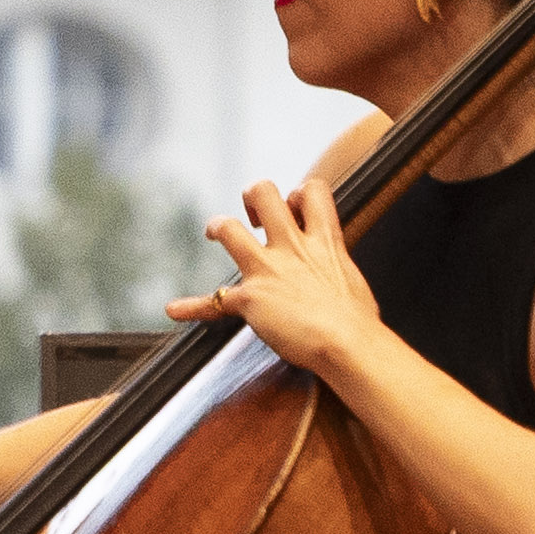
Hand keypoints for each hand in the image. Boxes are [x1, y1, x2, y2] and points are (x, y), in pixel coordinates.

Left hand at [174, 173, 382, 376]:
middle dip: (254, 196)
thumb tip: (336, 281)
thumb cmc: (358, 322)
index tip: (294, 209)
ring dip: (218, 226)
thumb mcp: (351, 279)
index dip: (298, 193)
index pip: (312, 190)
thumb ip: (335, 270)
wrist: (350, 343)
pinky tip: (175, 309)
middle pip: (264, 192)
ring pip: (228, 228)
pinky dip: (191, 306)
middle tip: (254, 215)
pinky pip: (213, 300)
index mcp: (324, 241)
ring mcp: (268, 269)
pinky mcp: (250, 298)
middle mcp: (293, 247)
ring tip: (216, 232)